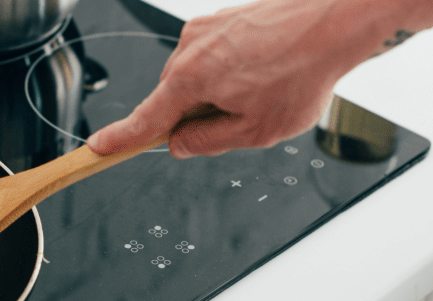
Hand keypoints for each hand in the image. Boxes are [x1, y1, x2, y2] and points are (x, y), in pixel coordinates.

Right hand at [85, 0, 405, 158]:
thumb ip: (208, 141)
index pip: (145, 119)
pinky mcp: (223, 19)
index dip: (120, 139)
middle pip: (174, 99)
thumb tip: (181, 144)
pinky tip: (268, 72)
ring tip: (265, 90)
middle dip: (197, 116)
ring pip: (197, 77)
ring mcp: (206, 29)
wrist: (334, 21)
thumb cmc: (302, 71)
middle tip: (243, 119)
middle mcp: (189, 48)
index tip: (97, 148)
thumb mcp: (255, 130)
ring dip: (220, 92)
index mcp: (190, 79)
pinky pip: (215, 56)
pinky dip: (234, 71)